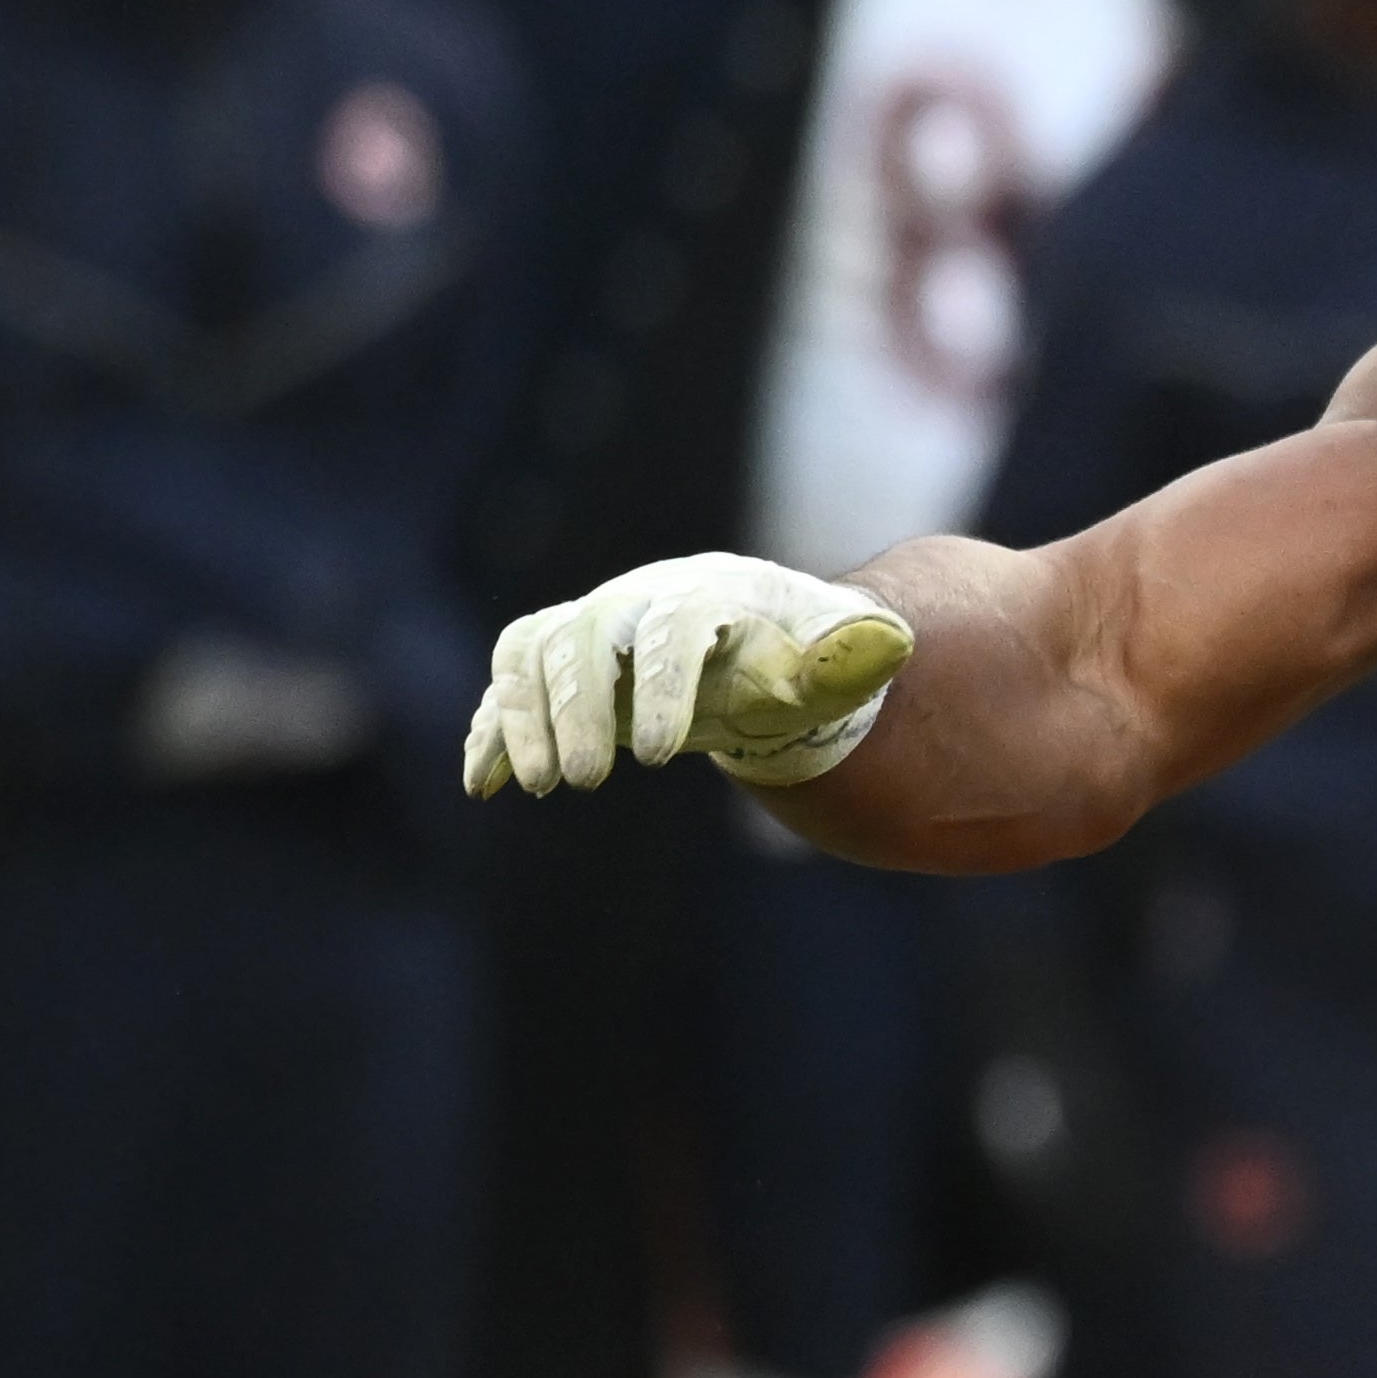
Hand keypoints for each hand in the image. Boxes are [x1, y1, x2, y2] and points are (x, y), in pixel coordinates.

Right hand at [463, 553, 915, 797]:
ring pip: (530, 653)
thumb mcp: (830, 665)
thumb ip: (853, 660)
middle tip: (587, 783)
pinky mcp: (555, 661)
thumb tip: (894, 645)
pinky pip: (507, 684)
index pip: (671, 630)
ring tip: (540, 785)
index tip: (665, 755)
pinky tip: (482, 784)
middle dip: (579, 710)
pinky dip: (491, 729)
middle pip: (584, 639)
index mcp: (704, 592)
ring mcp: (587, 626)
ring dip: (522, 717)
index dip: (662, 687)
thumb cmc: (796, 657)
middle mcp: (633, 598)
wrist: (757, 642)